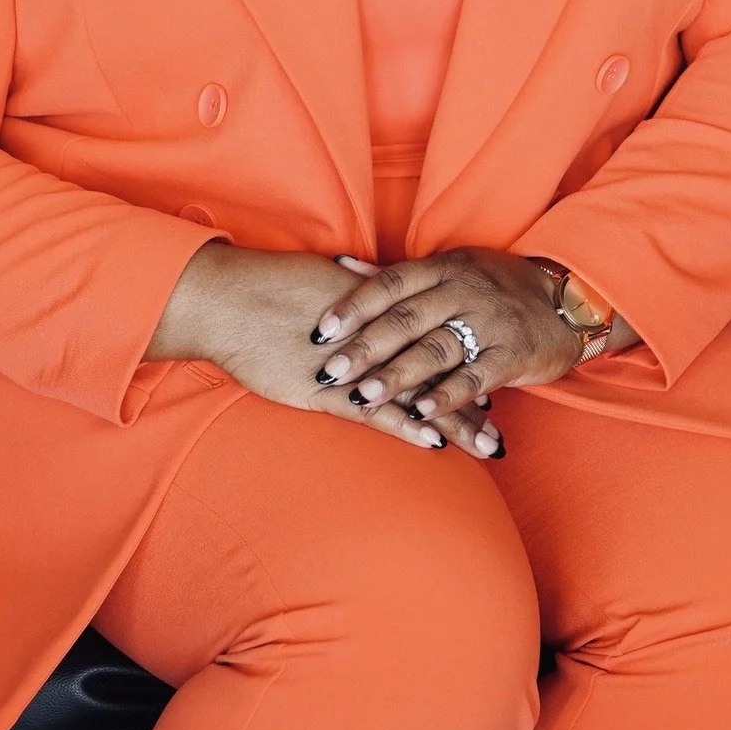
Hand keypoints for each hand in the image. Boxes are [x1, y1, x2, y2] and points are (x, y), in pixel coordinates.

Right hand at [165, 241, 501, 456]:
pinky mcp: (323, 388)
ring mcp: (350, 361)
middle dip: (472, 392)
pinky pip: (373, 411)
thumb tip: (376, 304)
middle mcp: (372, 331)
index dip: (465, 353)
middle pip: (437, 364)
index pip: (433, 333)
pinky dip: (405, 424)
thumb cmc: (264, 288)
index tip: (495, 372)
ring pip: (415, 392)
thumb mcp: (321, 287)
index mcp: (375, 305)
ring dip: (454, 419)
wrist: (224, 296)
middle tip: (505, 419)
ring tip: (490, 442)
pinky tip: (434, 441)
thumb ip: (356, 300)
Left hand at [307, 247, 585, 431]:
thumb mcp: (450, 268)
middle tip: (329, 371)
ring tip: (363, 397)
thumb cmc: (496, 286)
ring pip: (435, 350)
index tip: (319, 330)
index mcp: (445, 269)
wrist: (568, 300)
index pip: (391, 283)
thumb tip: (340, 266)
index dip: (353, 305)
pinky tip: (420, 414)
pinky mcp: (512, 355)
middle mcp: (464, 291)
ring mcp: (490, 323)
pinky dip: (446, 396)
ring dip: (397, 376)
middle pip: (406, 319)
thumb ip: (396, 275)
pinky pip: (474, 377)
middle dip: (365, 347)